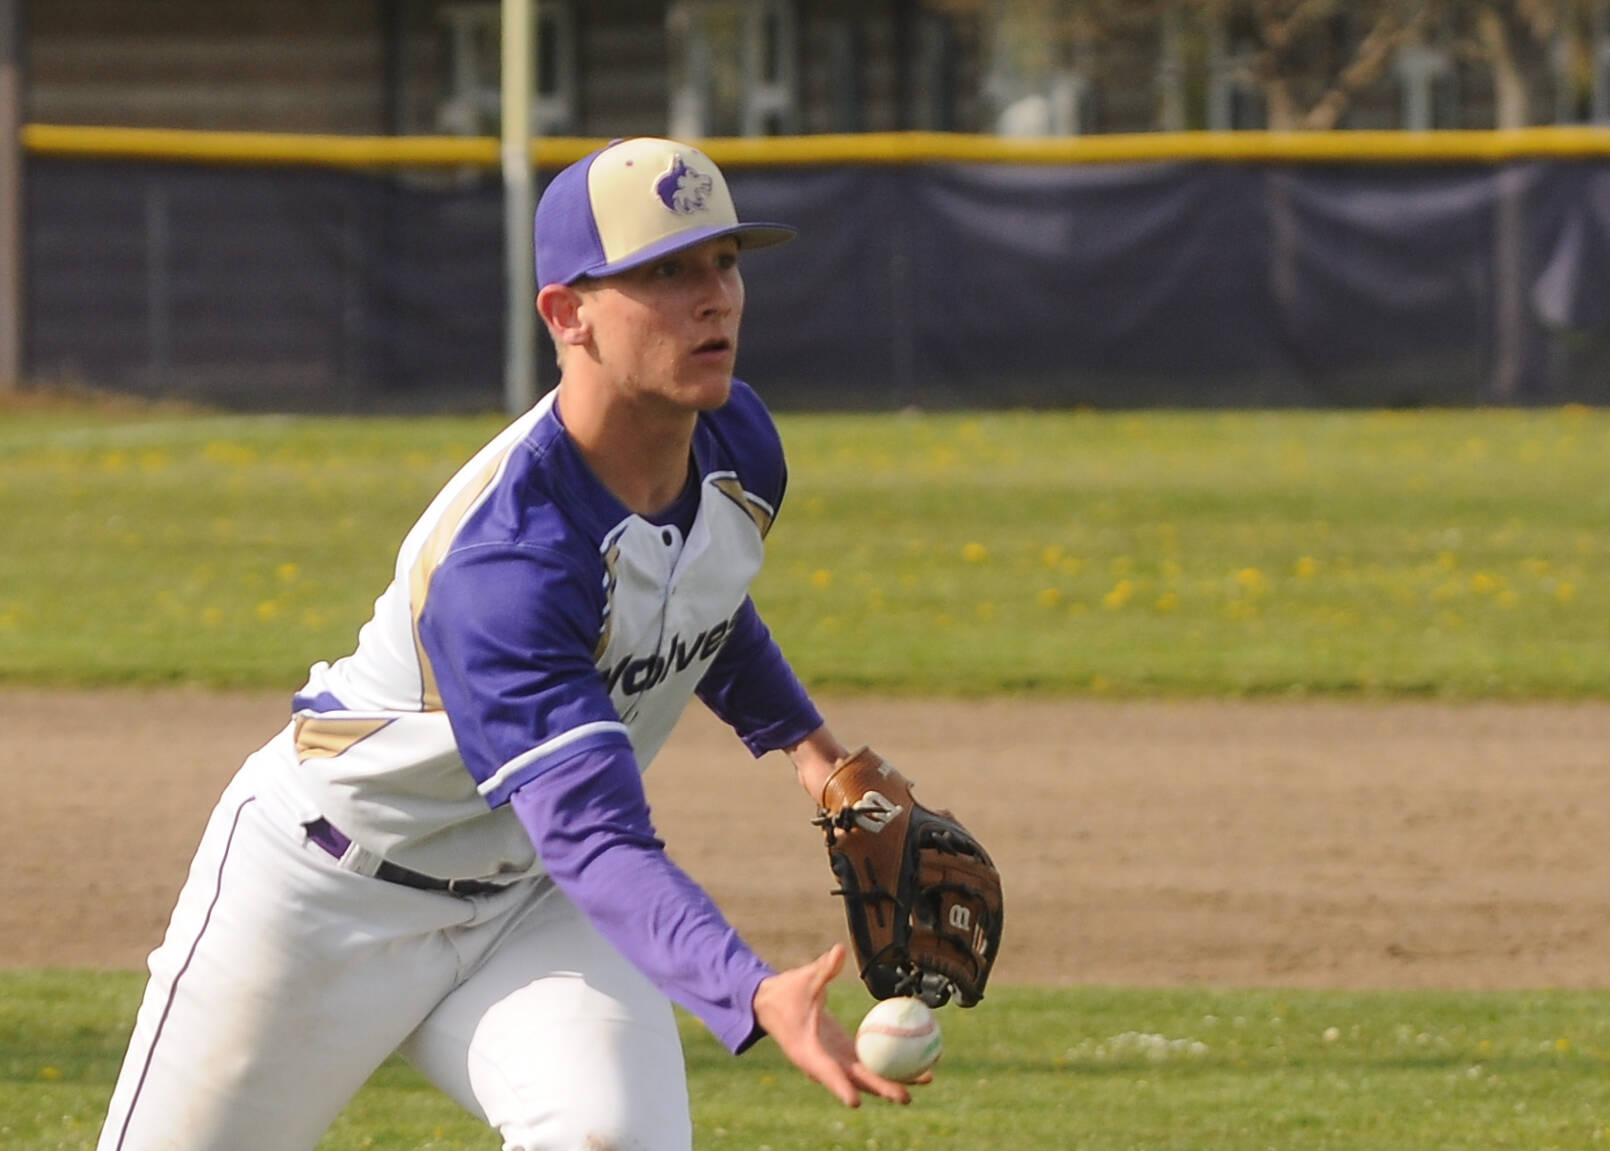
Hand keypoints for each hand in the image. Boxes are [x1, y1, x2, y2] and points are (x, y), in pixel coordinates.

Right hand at [751, 943, 917, 1106]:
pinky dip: (888, 1064)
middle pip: (855, 1080)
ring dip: (893, 1080)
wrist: (770, 1005)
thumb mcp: (803, 980)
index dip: (840, 1087)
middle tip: (907, 1095)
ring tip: (926, 1078)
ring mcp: (833, 1060)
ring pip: (865, 1076)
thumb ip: (823, 968)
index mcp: (807, 1051)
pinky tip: (913, 1059)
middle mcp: (822, 1063)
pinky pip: (867, 1062)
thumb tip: (839, 951)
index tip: (855, 1101)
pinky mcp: (841, 1054)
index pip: (826, 1071)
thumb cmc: (786, 994)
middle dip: (881, 1089)